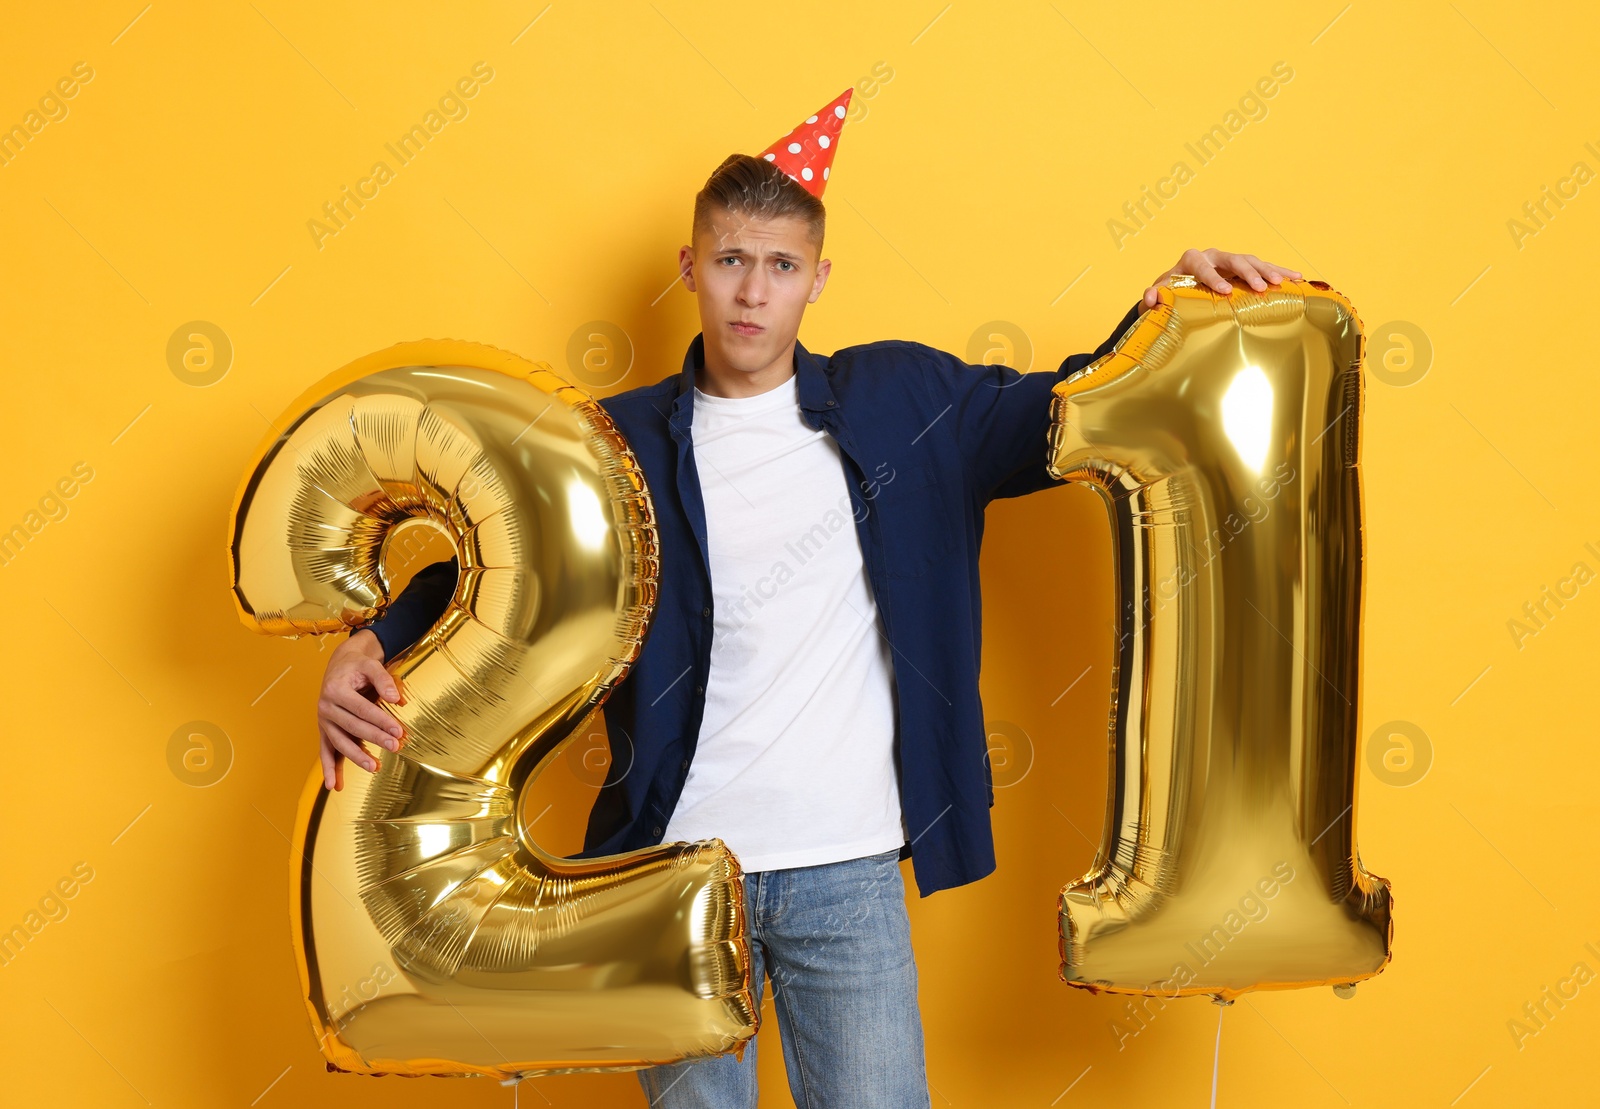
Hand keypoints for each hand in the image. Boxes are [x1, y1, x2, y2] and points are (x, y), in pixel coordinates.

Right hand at [316, 629, 405, 789]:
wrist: (340, 665)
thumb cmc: (357, 666)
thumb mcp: (371, 665)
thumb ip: (384, 680)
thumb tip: (397, 699)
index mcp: (336, 689)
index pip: (362, 709)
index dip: (381, 720)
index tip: (399, 730)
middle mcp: (325, 706)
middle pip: (352, 727)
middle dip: (375, 738)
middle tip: (395, 746)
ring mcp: (323, 721)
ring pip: (339, 742)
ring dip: (356, 757)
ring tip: (375, 767)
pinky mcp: (324, 730)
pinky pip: (325, 752)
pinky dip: (329, 769)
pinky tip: (334, 786)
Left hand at [1140, 248, 1302, 311]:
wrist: (1178, 289)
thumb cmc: (1169, 292)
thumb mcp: (1158, 295)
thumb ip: (1153, 296)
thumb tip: (1151, 298)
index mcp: (1192, 260)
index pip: (1202, 265)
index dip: (1213, 278)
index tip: (1225, 291)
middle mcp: (1214, 256)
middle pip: (1234, 260)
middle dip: (1248, 273)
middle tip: (1261, 287)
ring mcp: (1231, 262)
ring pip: (1252, 262)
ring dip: (1268, 271)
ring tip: (1283, 282)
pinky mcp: (1244, 270)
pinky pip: (1263, 269)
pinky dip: (1279, 272)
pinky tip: (1297, 278)